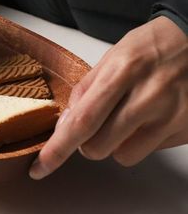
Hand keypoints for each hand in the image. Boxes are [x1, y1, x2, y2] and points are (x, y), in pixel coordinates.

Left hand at [30, 16, 187, 178]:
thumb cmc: (151, 47)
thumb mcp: (111, 57)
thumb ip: (85, 91)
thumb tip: (64, 126)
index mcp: (123, 72)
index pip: (82, 121)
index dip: (58, 149)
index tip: (39, 167)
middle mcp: (148, 97)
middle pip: (98, 147)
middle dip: (87, 142)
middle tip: (97, 122)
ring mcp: (171, 116)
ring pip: (122, 156)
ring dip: (115, 144)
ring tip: (127, 116)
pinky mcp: (187, 129)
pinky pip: (150, 151)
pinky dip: (141, 140)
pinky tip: (150, 117)